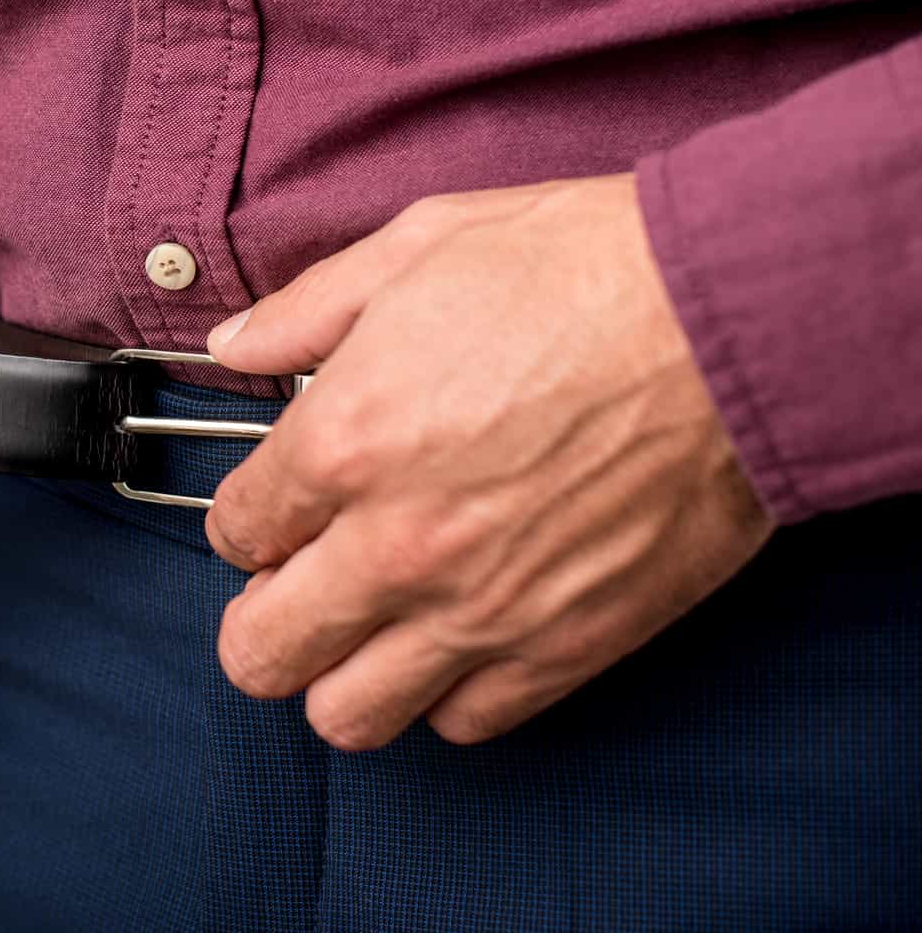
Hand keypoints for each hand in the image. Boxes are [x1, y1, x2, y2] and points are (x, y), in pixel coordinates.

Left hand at [203, 174, 773, 748]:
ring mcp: (480, 610)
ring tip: (368, 621)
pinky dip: (444, 692)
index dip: (248, 517)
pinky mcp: (566, 648)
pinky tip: (457, 634)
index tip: (278, 503)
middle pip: (261, 652)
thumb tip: (233, 344)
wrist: (736, 319)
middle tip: (296, 579)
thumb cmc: (586, 268)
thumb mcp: (418, 245)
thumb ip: (305, 309)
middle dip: (260, 617)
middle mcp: (395, 545)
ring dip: (340, 672)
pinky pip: (463, 724)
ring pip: (347, 715)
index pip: (234, 530)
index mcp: (343, 443)